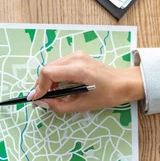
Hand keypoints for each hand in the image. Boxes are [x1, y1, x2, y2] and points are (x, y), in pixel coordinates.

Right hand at [27, 51, 144, 113]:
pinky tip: (58, 87)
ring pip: (52, 66)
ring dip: (47, 81)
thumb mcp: (82, 105)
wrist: (123, 83)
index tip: (36, 99)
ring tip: (50, 94)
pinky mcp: (78, 56)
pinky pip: (59, 65)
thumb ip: (59, 105)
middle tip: (41, 99)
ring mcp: (76, 55)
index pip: (48, 73)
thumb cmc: (107, 95)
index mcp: (77, 70)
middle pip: (47, 68)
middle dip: (41, 85)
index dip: (39, 87)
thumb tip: (41, 103)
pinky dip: (54, 76)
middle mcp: (75, 58)